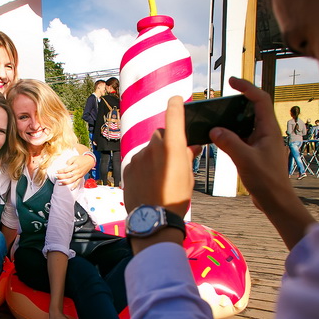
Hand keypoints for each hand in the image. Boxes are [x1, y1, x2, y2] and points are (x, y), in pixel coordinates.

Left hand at [56, 153, 93, 188]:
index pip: (66, 169)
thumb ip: (69, 161)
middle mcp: (77, 171)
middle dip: (61, 177)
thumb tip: (65, 165)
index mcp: (75, 166)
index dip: (60, 171)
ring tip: (59, 183)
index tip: (56, 172)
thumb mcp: (74, 157)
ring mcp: (79, 175)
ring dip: (65, 182)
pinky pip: (78, 183)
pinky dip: (75, 186)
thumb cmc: (81, 159)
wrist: (90, 161)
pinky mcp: (81, 177)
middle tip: (56, 177)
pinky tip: (71, 189)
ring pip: (71, 180)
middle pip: (68, 175)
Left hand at [123, 96, 201, 216]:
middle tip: (172, 159)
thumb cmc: (176, 198)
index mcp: (173, 147)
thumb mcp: (188, 177)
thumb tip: (191, 146)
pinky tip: (148, 184)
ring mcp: (139, 157)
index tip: (176, 99)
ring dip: (154, 158)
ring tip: (159, 179)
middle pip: (160, 135)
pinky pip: (138, 161)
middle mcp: (154, 147)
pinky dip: (143, 168)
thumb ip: (187, 157)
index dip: (175, 105)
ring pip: (148, 150)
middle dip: (165, 142)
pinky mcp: (128, 167)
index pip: (173, 116)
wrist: (153, 218)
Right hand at [210, 77, 315, 247]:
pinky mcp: (255, 153)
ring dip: (231, 120)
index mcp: (269, 129)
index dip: (246, 88)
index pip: (260, 99)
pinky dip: (230, 135)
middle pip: (252, 109)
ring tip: (215, 119)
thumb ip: (229, 142)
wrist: (276, 201)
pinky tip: (218, 139)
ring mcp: (261, 143)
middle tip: (220, 102)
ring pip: (245, 124)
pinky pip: (241, 137)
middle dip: (236, 102)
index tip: (232, 82)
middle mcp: (267, 132)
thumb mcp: (245, 159)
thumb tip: (214, 130)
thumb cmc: (267, 180)